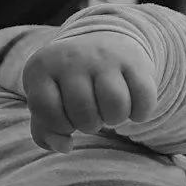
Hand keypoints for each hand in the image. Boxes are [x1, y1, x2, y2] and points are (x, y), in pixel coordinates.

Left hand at [20, 32, 156, 153]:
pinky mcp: (134, 60)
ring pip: (115, 107)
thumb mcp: (47, 101)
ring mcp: (103, 56)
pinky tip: (131, 105)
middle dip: (89, 124)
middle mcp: (71, 57)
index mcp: (41, 67)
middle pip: (83, 114)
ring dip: (115, 119)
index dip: (58, 125)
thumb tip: (65, 147)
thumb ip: (45, 131)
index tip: (65, 118)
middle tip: (91, 112)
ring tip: (109, 109)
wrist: (102, 39)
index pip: (46, 110)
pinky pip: (143, 100)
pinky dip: (140, 113)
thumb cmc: (68, 82)